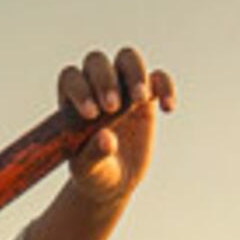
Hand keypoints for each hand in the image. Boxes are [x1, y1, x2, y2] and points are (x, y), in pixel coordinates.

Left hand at [57, 47, 176, 206]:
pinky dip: (166, 86)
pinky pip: (158, 78)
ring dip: (134, 73)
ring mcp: (122, 87)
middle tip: (112, 108)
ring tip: (140, 99)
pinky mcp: (147, 96)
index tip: (91, 114)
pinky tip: (168, 108)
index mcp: (71, 100)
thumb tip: (106, 139)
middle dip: (104, 80)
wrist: (114, 180)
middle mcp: (94, 86)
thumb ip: (94, 154)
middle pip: (97, 62)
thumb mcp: (89, 169)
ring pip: (127, 58)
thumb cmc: (94, 171)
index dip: (80, 89)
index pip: (71, 78)